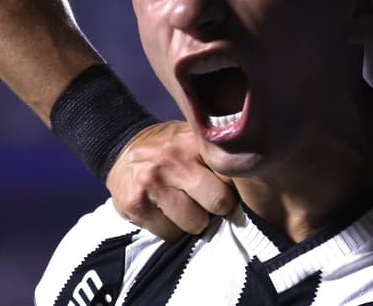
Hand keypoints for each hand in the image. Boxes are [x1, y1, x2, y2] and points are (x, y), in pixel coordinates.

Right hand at [106, 120, 238, 240]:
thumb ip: (217, 154)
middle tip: (207, 200)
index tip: (227, 186)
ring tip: (184, 204)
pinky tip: (165, 210)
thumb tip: (252, 180)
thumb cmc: (169, 148)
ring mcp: (154, 184)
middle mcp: (174, 161)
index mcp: (193, 142)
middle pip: (219, 203)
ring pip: (195, 224)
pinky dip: (171, 228)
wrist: (121, 148)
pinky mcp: (137, 206)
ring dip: (193, 221)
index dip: (234, 186)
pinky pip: (170, 234)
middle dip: (217, 207)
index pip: (232, 175)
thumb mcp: (192, 138)